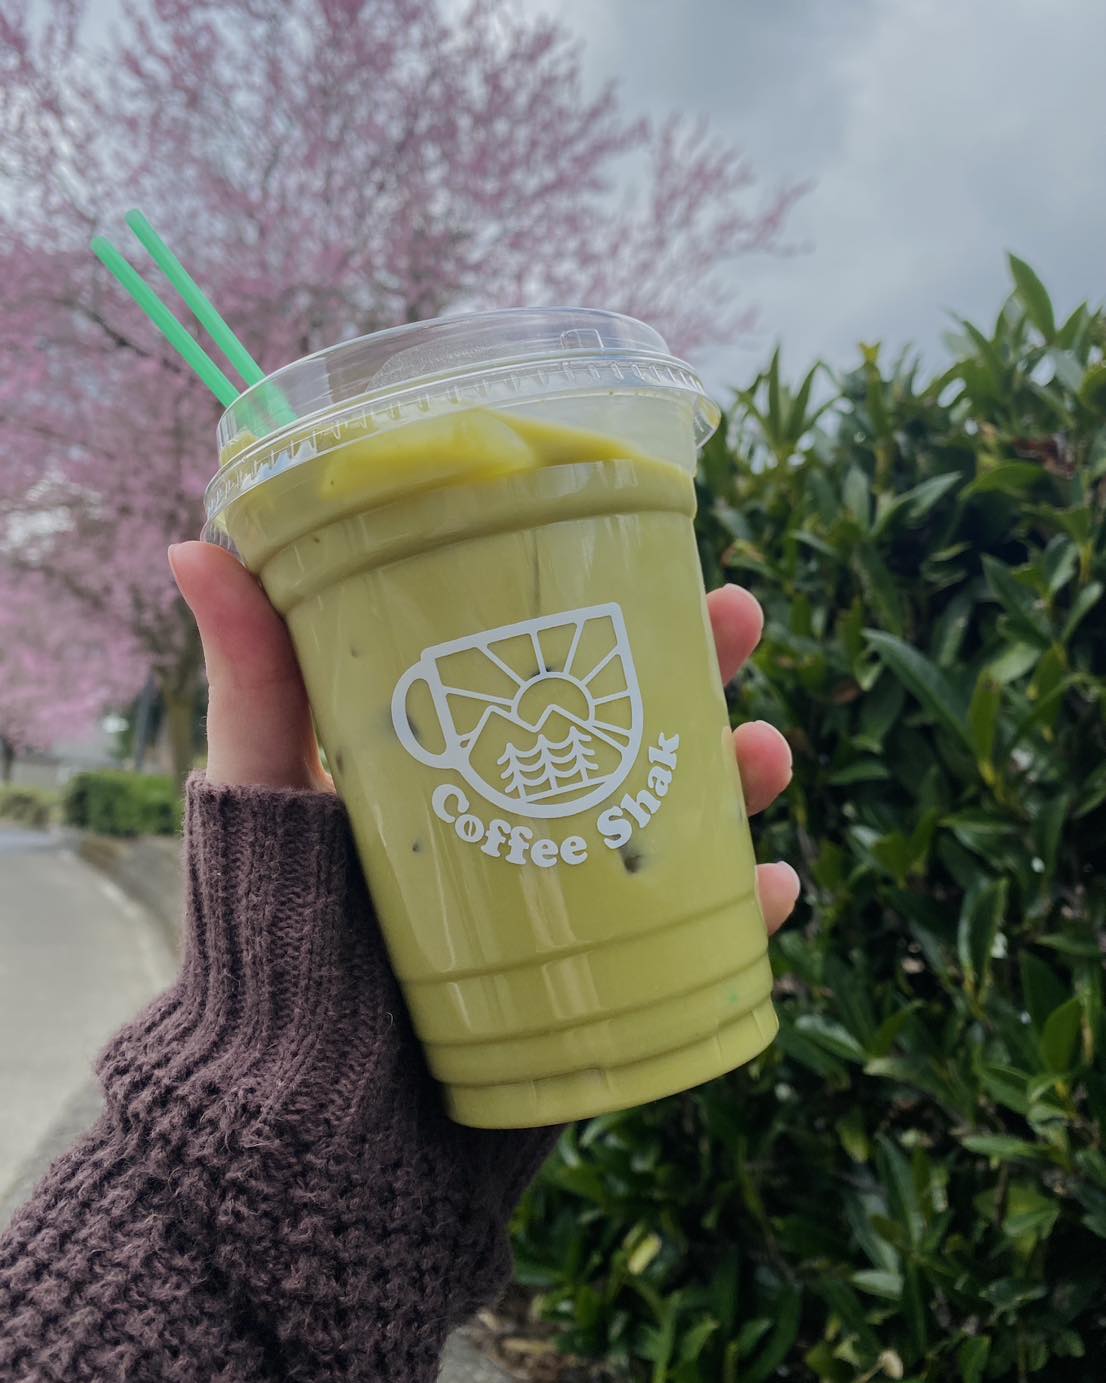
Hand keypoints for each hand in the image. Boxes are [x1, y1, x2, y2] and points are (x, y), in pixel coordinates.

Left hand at [168, 541, 799, 931]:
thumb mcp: (265, 793)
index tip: (666, 561)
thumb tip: (193, 545)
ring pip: (681, 824)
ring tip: (766, 755)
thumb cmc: (277, 940)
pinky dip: (745, 915)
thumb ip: (253, 681)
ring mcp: (576, 902)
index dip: (614, 611)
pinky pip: (695, 942)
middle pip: (636, 731)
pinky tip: (777, 891)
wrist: (308, 1116)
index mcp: (465, 764)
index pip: (552, 668)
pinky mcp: (606, 982)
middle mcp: (530, 821)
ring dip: (738, 782)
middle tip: (739, 628)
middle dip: (700, 676)